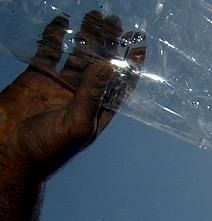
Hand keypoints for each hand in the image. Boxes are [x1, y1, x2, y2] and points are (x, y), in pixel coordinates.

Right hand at [0, 11, 145, 182]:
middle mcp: (82, 96)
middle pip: (101, 64)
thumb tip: (109, 66)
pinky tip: (62, 21)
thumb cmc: (49, 148)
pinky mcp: (37, 77)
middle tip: (116, 22)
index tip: (139, 46)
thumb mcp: (77, 123)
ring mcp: (59, 85)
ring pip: (77, 55)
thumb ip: (92, 94)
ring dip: (87, 37)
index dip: (131, 66)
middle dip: (110, 44)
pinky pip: (49, 52)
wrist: (10, 153)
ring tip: (96, 16)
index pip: (120, 84)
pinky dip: (55, 37)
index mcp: (98, 110)